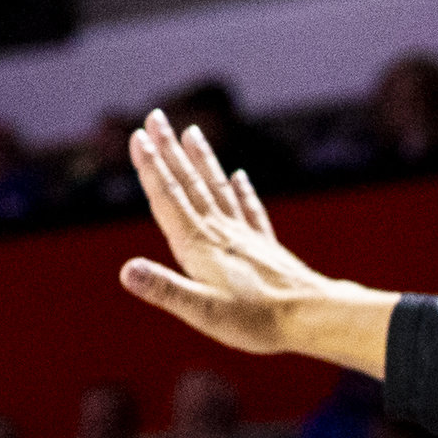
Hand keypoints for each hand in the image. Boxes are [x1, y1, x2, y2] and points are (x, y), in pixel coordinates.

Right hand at [118, 111, 396, 368]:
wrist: (311, 316)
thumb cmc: (256, 320)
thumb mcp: (202, 311)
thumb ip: (164, 289)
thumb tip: (126, 271)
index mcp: (199, 244)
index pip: (168, 198)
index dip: (151, 168)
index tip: (139, 136)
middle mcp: (220, 231)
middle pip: (189, 184)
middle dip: (169, 151)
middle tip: (156, 117)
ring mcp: (245, 236)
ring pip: (217, 189)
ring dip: (201, 160)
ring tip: (192, 132)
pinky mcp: (264, 246)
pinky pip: (249, 210)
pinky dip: (242, 191)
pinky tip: (239, 176)